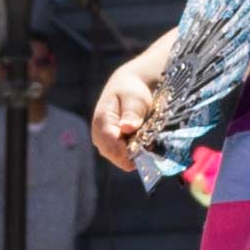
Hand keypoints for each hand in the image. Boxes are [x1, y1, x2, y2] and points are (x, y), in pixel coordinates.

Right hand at [87, 53, 163, 174]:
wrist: (127, 89)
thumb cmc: (131, 91)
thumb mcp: (135, 98)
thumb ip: (132, 113)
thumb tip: (127, 128)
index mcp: (101, 123)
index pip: (114, 148)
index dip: (132, 151)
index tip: (148, 146)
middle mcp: (99, 137)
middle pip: (117, 158)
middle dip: (135, 153)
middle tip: (150, 139)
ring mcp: (104, 144)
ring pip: (121, 160)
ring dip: (136, 153)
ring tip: (146, 137)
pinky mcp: (111, 148)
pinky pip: (124, 158)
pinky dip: (135, 153)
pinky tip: (142, 141)